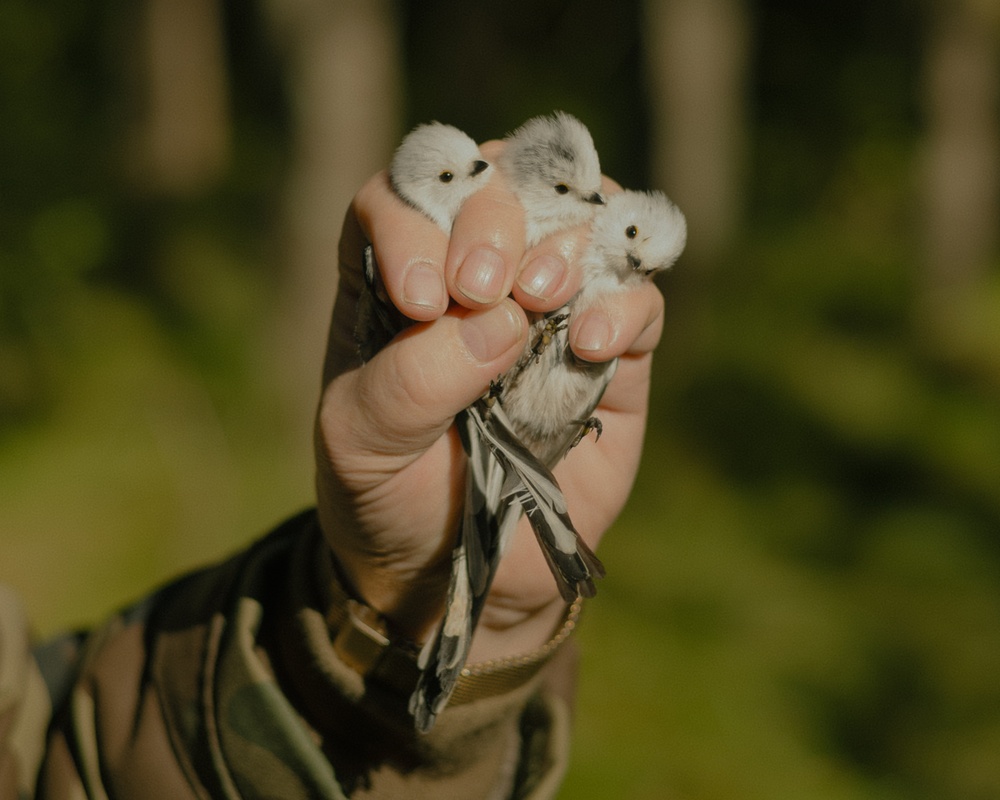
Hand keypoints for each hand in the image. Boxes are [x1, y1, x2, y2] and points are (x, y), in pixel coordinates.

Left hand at [314, 141, 664, 662]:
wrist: (460, 565)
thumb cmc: (392, 494)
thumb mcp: (364, 445)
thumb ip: (409, 381)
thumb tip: (503, 321)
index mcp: (397, 277)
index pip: (407, 193)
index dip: (416, 219)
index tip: (421, 300)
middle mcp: (477, 275)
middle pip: (498, 185)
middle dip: (493, 224)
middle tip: (483, 291)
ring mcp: (552, 308)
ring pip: (580, 221)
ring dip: (564, 245)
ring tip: (541, 299)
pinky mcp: (615, 353)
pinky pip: (641, 297)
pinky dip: (624, 304)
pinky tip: (588, 347)